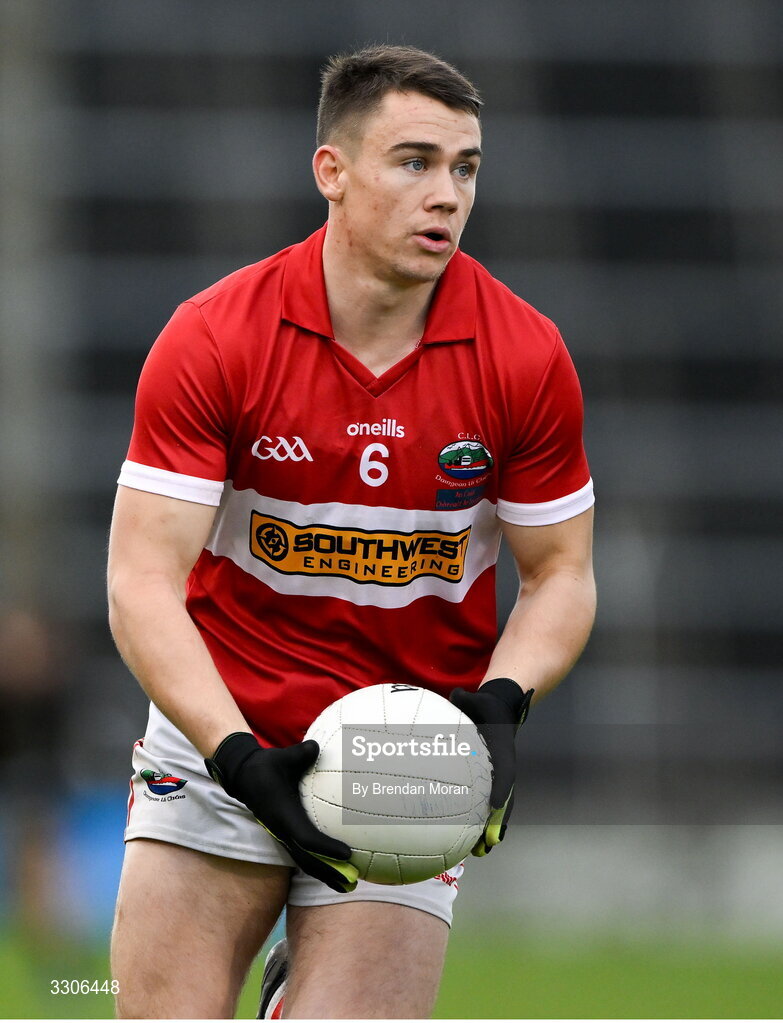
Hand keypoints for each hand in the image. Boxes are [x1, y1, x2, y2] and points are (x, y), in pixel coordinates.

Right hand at [205, 732, 358, 892]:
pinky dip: (318, 864)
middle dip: (329, 873)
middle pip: (307, 860)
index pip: (306, 837)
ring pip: (304, 861)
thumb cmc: (267, 766)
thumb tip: (316, 746)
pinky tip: (335, 868)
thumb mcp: (282, 757)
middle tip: (352, 883)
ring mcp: (282, 835)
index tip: (346, 853)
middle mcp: (282, 830)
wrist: (244, 776)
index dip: (326, 847)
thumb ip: (301, 753)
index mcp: (282, 814)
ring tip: (348, 885)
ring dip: (325, 874)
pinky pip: (302, 854)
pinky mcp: (284, 835)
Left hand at [449, 678, 532, 855]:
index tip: (496, 802)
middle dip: (497, 823)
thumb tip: (455, 694)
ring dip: (490, 830)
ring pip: (497, 808)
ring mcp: (499, 777)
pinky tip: (468, 841)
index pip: (506, 770)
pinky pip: (486, 803)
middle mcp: (504, 767)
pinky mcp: (491, 781)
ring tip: (479, 853)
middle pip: (505, 799)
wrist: (500, 710)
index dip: (502, 787)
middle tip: (488, 845)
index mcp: (503, 749)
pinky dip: (481, 822)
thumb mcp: (479, 699)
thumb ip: (467, 698)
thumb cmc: (486, 706)